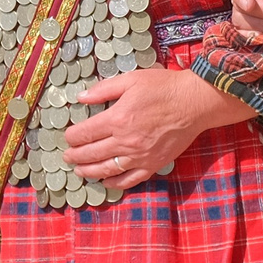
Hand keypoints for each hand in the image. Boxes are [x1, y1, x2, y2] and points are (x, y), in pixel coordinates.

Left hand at [63, 66, 251, 191]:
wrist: (195, 102)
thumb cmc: (164, 88)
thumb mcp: (131, 79)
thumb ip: (104, 89)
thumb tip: (81, 97)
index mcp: (117, 119)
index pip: (85, 133)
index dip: (72, 137)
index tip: (68, 137)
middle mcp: (125, 141)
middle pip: (91, 154)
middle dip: (75, 156)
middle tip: (67, 156)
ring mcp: (139, 156)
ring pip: (106, 170)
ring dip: (88, 172)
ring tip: (79, 170)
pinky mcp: (153, 164)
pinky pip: (129, 180)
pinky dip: (114, 183)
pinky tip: (105, 182)